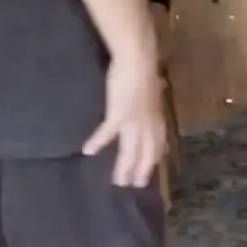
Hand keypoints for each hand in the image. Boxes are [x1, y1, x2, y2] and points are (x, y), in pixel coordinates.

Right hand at [82, 53, 168, 188]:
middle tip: (134, 185)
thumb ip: (151, 101)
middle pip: (146, 154)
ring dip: (123, 167)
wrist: (138, 60)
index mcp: (157, 120)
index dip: (153, 160)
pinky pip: (107, 134)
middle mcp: (149, 125)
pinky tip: (88, 151)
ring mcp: (134, 122)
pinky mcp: (119, 116)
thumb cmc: (144, 72)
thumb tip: (153, 98)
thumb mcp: (152, 91)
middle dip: (140, 171)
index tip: (149, 172)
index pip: (158, 146)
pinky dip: (98, 143)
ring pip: (130, 151)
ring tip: (117, 181)